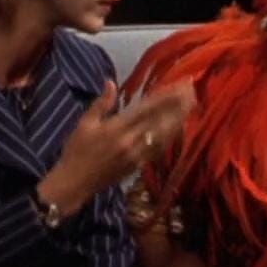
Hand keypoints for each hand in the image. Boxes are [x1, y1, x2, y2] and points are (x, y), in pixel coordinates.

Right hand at [41, 80, 195, 215]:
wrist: (75, 183)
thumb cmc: (76, 151)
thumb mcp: (84, 124)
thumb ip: (101, 104)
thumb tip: (111, 83)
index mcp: (117, 128)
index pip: (147, 109)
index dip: (165, 96)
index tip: (179, 85)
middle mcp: (131, 141)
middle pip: (160, 121)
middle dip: (178, 106)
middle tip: (192, 92)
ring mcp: (137, 155)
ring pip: (164, 135)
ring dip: (178, 120)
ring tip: (190, 106)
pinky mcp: (139, 166)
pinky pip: (159, 149)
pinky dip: (170, 137)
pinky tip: (178, 127)